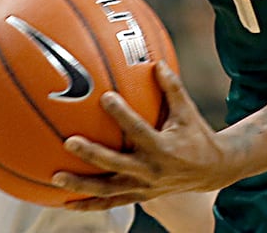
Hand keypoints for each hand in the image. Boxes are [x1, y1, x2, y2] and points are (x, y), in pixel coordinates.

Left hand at [53, 62, 235, 208]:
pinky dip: (88, 205)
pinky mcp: (138, 197)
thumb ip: (172, 87)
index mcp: (163, 148)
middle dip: (92, 155)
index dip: (122, 114)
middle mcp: (150, 171)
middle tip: (69, 142)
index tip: (105, 97)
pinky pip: (109, 203)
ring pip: (107, 191)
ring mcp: (142, 187)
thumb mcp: (187, 111)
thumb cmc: (196, 135)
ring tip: (56, 178)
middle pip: (115, 165)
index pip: (139, 130)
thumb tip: (157, 61)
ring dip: (81, 186)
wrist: (211, 172)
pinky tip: (65, 202)